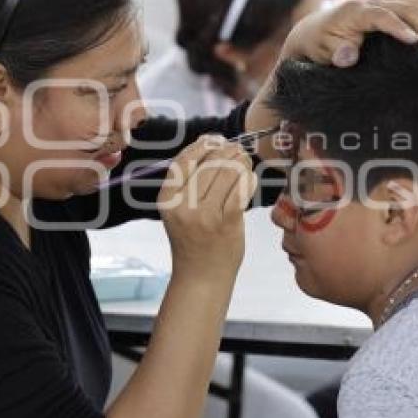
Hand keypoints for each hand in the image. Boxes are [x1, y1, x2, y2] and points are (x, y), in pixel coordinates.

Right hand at [157, 135, 257, 282]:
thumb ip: (190, 180)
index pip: (185, 159)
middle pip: (209, 162)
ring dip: (241, 162)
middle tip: (238, 151)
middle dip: (228, 151)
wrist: (201, 277)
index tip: (216, 140)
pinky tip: (250, 178)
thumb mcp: (180, 209)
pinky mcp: (227, 222)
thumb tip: (211, 144)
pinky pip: (242, 189)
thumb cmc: (193, 240)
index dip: (203, 144)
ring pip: (228, 172)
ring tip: (245, 161)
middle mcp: (183, 205)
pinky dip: (249, 179)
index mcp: (167, 199)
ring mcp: (205, 215)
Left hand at [247, 0, 417, 158]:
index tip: (414, 41)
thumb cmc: (320, 47)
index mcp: (354, 12)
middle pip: (407, 7)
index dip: (397, 25)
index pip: (380, 14)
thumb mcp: (323, 53)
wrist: (317, 32)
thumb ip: (336, 54)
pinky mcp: (398, 8)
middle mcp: (373, 3)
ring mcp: (388, 3)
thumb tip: (345, 57)